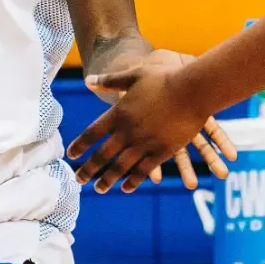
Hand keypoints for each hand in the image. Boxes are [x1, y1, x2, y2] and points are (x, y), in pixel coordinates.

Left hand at [70, 56, 234, 192]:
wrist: (193, 91)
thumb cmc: (165, 78)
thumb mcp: (134, 74)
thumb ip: (110, 80)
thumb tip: (87, 81)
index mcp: (118, 113)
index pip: (92, 133)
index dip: (80, 145)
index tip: (71, 156)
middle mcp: (128, 132)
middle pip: (102, 155)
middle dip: (88, 169)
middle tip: (78, 180)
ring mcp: (145, 144)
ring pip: (121, 167)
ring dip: (107, 180)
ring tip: (98, 189)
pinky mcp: (162, 151)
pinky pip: (144, 170)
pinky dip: (133, 181)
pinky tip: (126, 188)